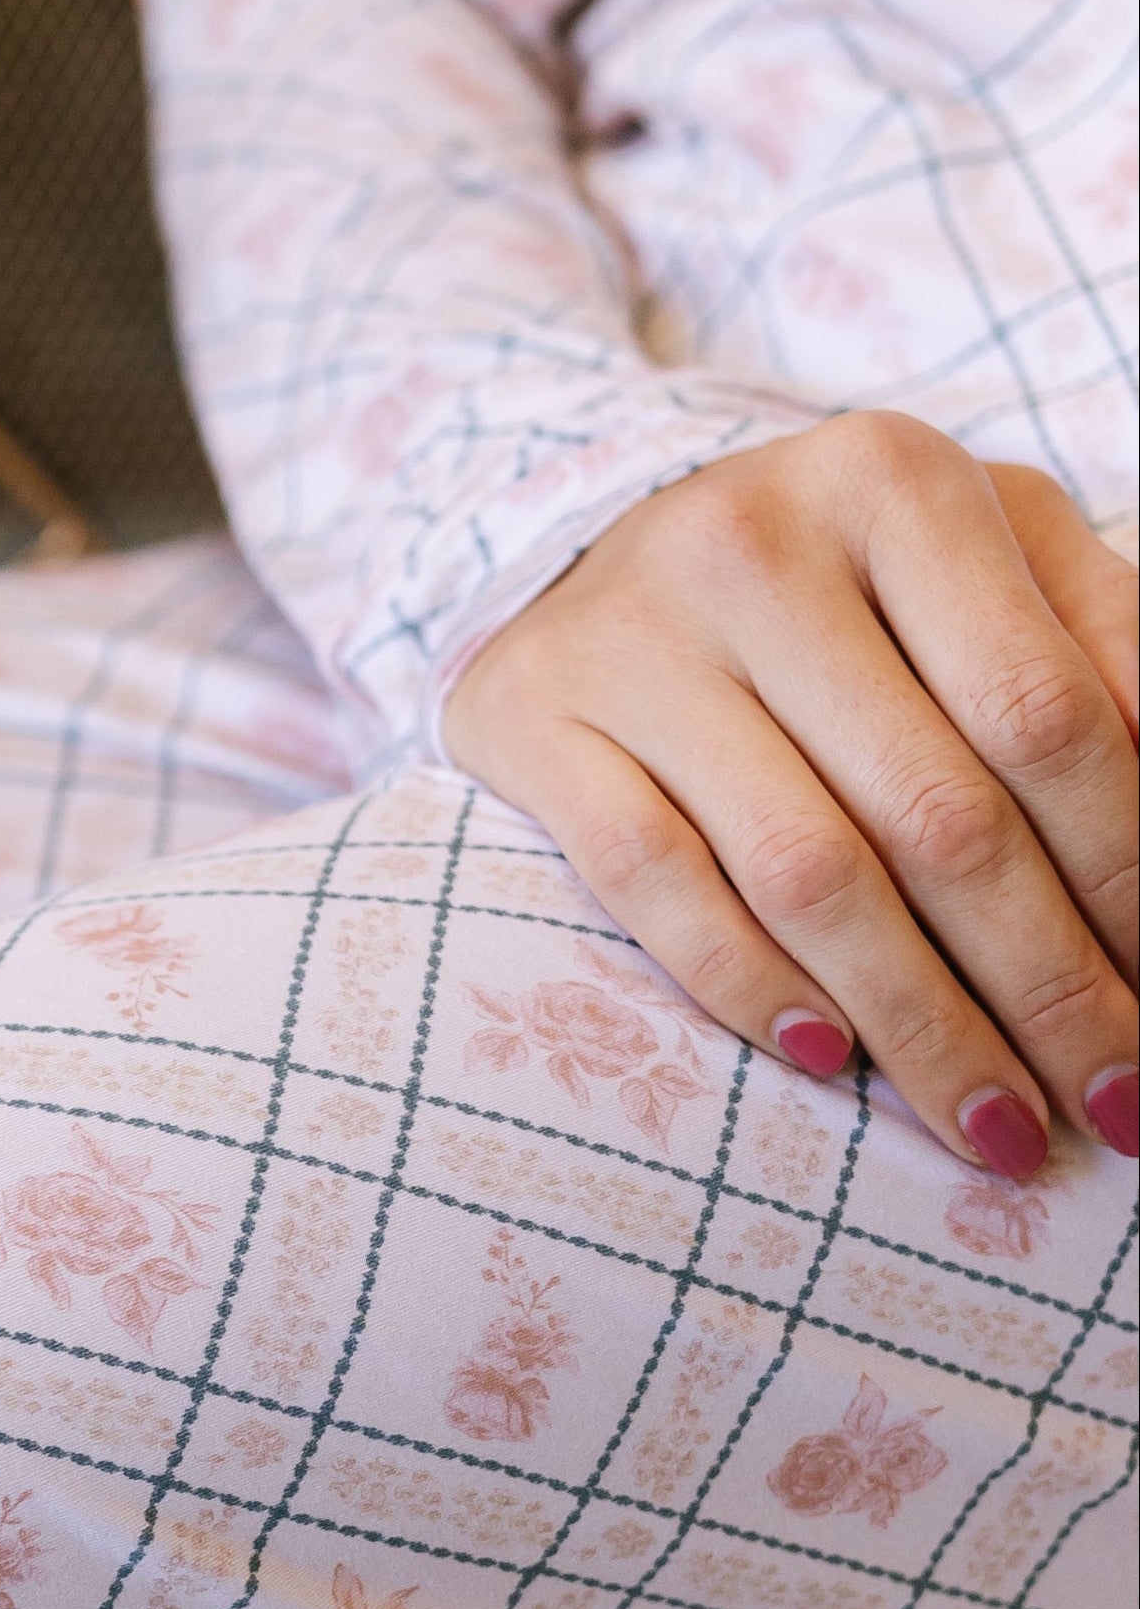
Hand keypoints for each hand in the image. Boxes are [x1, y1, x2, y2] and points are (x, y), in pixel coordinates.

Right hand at [443, 415, 1139, 1175]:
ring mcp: (629, 631)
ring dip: (921, 1025)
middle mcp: (752, 539)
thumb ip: (1105, 649)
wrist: (604, 551)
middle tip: (1112, 1101)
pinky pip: (648, 880)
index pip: (1047, 715)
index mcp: (895, 483)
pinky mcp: (528, 713)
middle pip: (937, 814)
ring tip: (998, 1124)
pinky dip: (747, 984)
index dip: (1128, 878)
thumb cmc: (843, 582)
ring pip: (803, 870)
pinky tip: (831, 1061)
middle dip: (1046, 987)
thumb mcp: (986, 560)